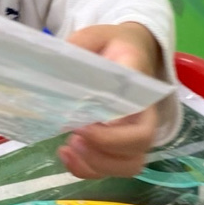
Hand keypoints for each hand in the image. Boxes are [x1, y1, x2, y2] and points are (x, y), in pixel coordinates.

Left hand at [59, 23, 160, 178]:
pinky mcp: (119, 145)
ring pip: (126, 166)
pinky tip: (65, 153)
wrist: (127, 50)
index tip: (81, 125)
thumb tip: (59, 61)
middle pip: (137, 151)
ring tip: (66, 148)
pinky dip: (86, 169)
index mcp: (141, 92)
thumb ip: (82, 44)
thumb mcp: (98, 35)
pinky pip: (109, 169)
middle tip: (72, 138)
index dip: (112, 136)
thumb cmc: (113, 44)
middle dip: (102, 153)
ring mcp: (133, 135)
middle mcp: (144, 118)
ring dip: (95, 165)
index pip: (140, 125)